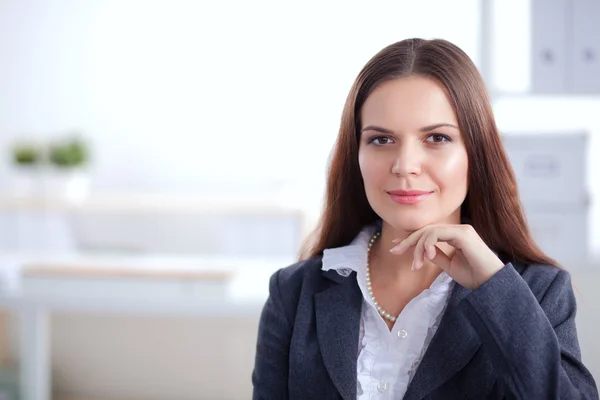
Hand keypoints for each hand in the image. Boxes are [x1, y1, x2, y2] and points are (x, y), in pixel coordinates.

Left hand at [389, 224, 504, 289]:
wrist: (491, 284)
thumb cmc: (474, 277)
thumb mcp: (449, 266)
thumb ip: (436, 256)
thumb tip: (422, 251)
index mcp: (455, 235)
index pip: (428, 232)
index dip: (411, 238)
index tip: (396, 246)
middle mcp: (458, 229)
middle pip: (426, 230)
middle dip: (408, 240)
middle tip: (394, 250)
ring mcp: (461, 230)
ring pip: (430, 232)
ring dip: (418, 248)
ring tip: (416, 265)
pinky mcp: (463, 234)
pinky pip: (438, 234)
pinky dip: (428, 244)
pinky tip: (426, 257)